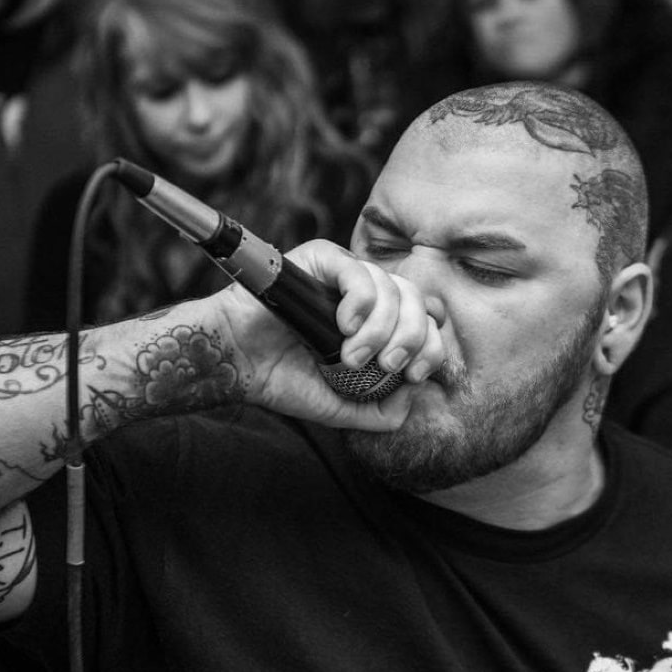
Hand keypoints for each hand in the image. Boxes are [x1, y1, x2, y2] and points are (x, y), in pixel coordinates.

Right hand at [214, 239, 444, 430]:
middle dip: (412, 339)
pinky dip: (361, 301)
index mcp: (376, 322)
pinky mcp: (322, 259)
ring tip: (352, 357)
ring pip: (392, 287)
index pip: (426, 319)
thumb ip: (382, 412)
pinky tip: (345, 326)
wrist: (239, 363)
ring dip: (381, 328)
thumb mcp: (343, 407)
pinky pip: (359, 270)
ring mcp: (345, 274)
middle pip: (416, 301)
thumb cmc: (284, 379)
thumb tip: (414, 393)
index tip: (412, 374)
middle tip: (388, 366)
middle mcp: (366, 294)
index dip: (432, 345)